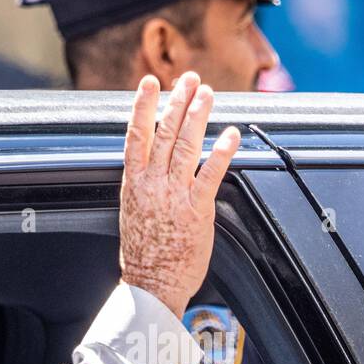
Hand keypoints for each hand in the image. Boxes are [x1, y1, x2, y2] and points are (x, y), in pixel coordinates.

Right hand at [118, 71, 240, 319]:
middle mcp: (152, 184)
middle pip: (165, 133)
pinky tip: (230, 134)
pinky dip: (221, 152)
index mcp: (133, 183)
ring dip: (198, 116)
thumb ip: (141, 185)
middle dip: (178, 102)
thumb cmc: (144, 254)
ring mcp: (174, 195)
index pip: (136, 136)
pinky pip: (210, 174)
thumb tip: (147, 165)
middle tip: (189, 78)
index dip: (142, 106)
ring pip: (186, 146)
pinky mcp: (197, 209)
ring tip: (207, 94)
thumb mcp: (132, 212)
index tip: (149, 83)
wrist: (152, 284)